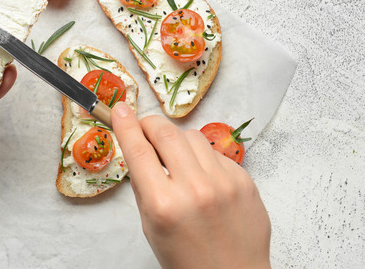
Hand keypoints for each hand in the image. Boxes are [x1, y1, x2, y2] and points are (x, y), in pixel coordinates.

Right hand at [111, 103, 270, 268]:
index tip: (120, 110)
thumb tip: (139, 147)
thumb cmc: (187, 259)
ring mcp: (224, 182)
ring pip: (192, 136)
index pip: (138, 150)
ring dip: (177, 140)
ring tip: (175, 160)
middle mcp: (194, 189)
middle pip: (166, 132)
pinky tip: (201, 178)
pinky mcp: (244, 180)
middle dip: (150, 124)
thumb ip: (145, 186)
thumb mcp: (151, 226)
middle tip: (144, 128)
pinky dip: (202, 158)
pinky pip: (215, 153)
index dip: (125, 124)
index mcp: (163, 205)